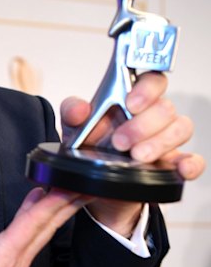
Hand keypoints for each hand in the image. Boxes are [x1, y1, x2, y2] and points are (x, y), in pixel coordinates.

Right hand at [0, 188, 86, 266]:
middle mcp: (14, 264)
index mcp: (1, 261)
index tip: (68, 185)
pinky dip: (41, 222)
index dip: (50, 203)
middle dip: (67, 202)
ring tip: (71, 191)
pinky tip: (39, 214)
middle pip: (46, 227)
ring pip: (42, 233)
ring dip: (58, 211)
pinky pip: (33, 241)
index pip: (31, 225)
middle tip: (87, 181)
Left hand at [61, 72, 205, 234]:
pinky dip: (190, 164)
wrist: (93, 186)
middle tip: (120, 142)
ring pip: (181, 129)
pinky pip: (194, 160)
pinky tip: (179, 168)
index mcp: (132, 100)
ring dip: (159, 143)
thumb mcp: (74, 129)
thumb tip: (79, 109)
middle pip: (166, 107)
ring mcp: (165, 141)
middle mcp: (152, 117)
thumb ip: (72, 113)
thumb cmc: (91, 148)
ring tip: (136, 157)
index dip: (146, 89)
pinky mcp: (171, 166)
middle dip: (143, 125)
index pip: (152, 81)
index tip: (130, 103)